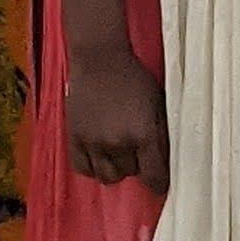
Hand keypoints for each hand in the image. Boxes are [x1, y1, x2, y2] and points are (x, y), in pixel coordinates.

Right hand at [67, 48, 169, 191]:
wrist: (100, 58)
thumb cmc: (133, 76)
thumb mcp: (157, 104)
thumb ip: (160, 134)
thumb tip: (164, 161)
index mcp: (144, 134)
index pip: (154, 176)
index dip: (159, 182)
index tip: (159, 182)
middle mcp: (118, 142)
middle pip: (131, 174)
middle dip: (137, 165)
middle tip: (136, 149)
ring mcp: (94, 142)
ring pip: (107, 176)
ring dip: (115, 168)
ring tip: (118, 152)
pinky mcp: (75, 137)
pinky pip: (83, 168)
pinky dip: (92, 167)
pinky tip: (98, 155)